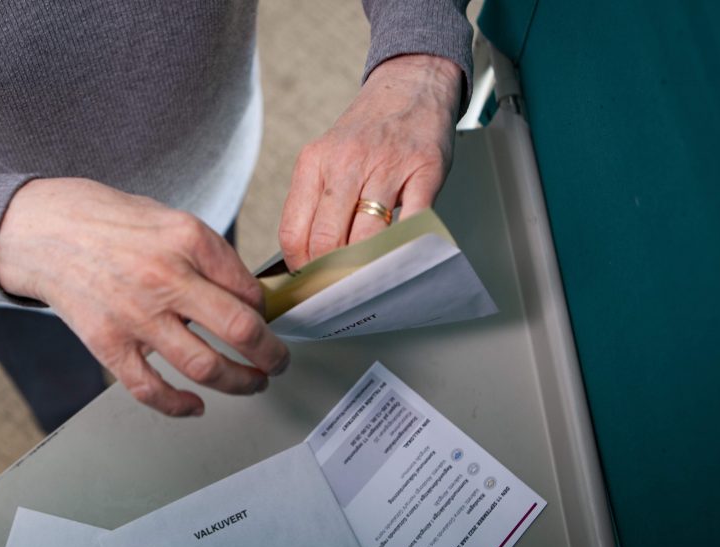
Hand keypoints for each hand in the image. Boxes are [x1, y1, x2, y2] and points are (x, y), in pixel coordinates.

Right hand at [0, 178, 289, 416]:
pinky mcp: (108, 343)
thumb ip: (208, 255)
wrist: (41, 229)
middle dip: (271, 355)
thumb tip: (247, 296)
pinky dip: (180, 406)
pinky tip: (196, 405)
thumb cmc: (106, 222)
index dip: (267, 312)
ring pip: (205, 367)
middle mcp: (166, 278)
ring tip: (252, 384)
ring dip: (240, 383)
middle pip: (240, 330)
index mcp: (188, 239)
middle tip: (278, 362)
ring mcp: (136, 315)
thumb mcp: (168, 218)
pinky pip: (151, 389)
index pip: (249, 289)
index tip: (266, 320)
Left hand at [279, 54, 462, 269]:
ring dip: (366, 266)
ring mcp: (387, 165)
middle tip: (340, 289)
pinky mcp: (425, 169)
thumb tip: (305, 260)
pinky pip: (413, 220)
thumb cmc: (367, 132)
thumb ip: (315, 203)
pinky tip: (400, 254)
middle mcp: (345, 162)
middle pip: (327, 240)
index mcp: (313, 163)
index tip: (310, 283)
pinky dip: (406, 245)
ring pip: (366, 236)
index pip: (294, 233)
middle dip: (332, 274)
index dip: (301, 268)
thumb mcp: (326, 158)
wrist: (410, 85)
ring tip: (367, 278)